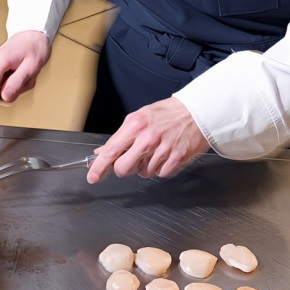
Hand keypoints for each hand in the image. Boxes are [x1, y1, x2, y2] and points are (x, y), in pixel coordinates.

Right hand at [0, 31, 51, 111]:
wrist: (33, 35)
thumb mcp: (31, 67)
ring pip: (0, 87)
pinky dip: (13, 82)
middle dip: (12, 89)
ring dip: (15, 85)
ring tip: (26, 74)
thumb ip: (17, 83)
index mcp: (1, 60)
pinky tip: (21, 73)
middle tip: (26, 79)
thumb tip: (4, 97)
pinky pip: (2, 82)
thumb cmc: (34, 47)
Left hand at [86, 98, 208, 182]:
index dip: (99, 167)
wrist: (196, 112)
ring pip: (143, 173)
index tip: (93, 177)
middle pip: (123, 168)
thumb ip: (121, 136)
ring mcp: (163, 150)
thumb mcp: (139, 117)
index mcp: (135, 126)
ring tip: (155, 150)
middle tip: (131, 158)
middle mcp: (147, 139)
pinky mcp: (177, 159)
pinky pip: (160, 174)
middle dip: (124, 168)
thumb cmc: (167, 113)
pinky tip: (165, 155)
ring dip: (145, 166)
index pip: (111, 151)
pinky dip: (161, 168)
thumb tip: (103, 152)